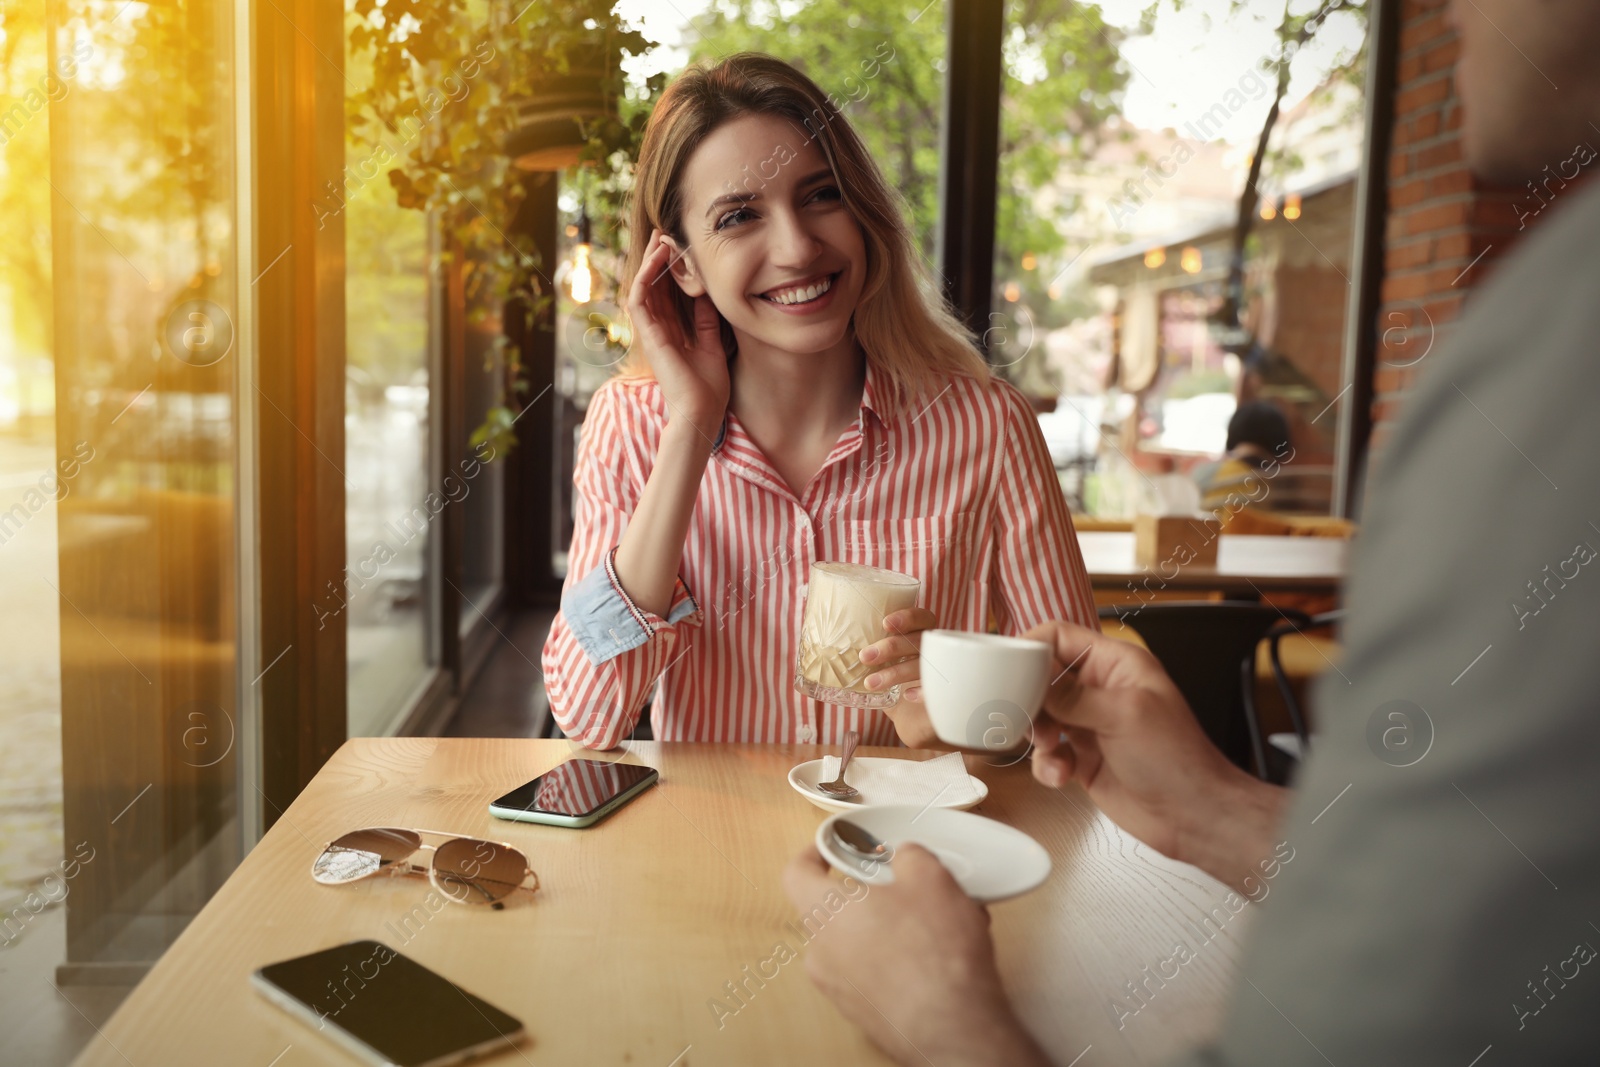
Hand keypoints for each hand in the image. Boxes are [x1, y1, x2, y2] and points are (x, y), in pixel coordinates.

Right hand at [626, 229, 728, 440]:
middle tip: (664, 232)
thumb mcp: (712, 344)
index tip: (679, 247)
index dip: (670, 269)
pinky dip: (645, 277)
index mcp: (672, 332)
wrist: (703, 411)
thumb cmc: (708, 387)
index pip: (667, 293)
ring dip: (649, 262)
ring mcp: (650, 332)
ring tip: (659, 238)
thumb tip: (708, 295)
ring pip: (643, 287)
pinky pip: (640, 299)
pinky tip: (657, 258)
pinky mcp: (648, 335)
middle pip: (653, 286)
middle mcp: (658, 329)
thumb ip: (706, 321)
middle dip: (657, 258)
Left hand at [782, 845, 1049, 1066]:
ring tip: (935, 923)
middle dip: (868, 894)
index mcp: (824, 911)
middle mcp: (822, 953)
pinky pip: (874, 974)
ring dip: (889, 928)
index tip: (831, 849)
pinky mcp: (866, 1013)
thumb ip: (909, 857)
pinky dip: (898, 960)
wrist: (953, 1026)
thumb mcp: (930, 877)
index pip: (796, 873)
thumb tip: (907, 860)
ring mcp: (841, 988)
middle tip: (901, 886)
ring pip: (857, 943)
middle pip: (832, 909)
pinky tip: (937, 957)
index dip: (813, 854)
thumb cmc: (933, 953)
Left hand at [858, 608, 944, 747]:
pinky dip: (924, 692)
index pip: (923, 618)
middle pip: (920, 641)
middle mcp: (937, 652)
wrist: (918, 723)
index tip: (885, 623)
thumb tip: (819, 646)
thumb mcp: (882, 667)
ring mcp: (946, 674)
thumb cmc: (896, 687)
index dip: (907, 617)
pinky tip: (907, 696)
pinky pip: (941, 691)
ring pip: (926, 665)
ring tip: (871, 683)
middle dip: (892, 646)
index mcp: (923, 638)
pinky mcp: (948, 697)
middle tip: (864, 656)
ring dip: (897, 672)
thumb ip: (866, 654)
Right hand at [1023, 620, 1286, 886]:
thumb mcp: (1123, 715)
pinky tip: (1062, 775)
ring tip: (1051, 748)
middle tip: (1029, 718)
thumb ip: (1072, 694)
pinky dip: (1046, 764)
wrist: (1192, 816)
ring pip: (1040, 716)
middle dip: (1030, 700)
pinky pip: (1048, 753)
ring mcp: (1090, 724)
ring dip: (1037, 734)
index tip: (1010, 669)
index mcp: (1116, 665)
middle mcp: (1100, 690)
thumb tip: (1032, 677)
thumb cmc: (1177, 759)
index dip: (1032, 648)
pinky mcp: (1083, 758)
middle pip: (1042, 677)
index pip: (1060, 637)